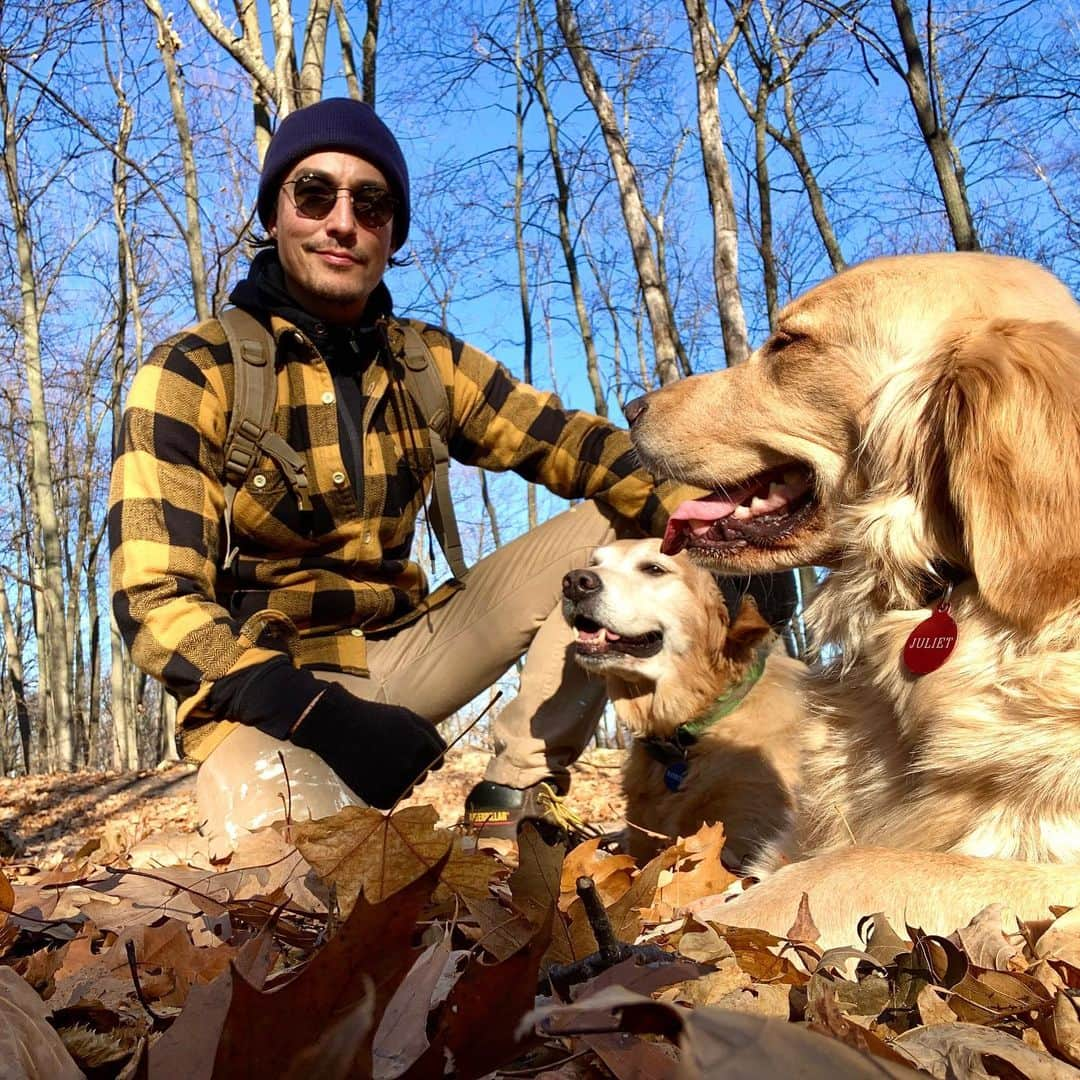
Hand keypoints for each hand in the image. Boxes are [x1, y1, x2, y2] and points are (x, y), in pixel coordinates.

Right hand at [289, 683, 445, 808]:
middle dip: (411, 765)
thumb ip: (431, 734)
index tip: (407, 747)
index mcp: (420, 743)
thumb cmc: (374, 719)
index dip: (425, 753)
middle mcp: (410, 764)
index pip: (438, 759)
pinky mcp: (378, 797)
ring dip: (398, 779)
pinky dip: (385, 790)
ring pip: (408, 789)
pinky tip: (371, 774)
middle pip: (422, 775)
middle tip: (386, 751)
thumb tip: (443, 756)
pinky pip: (392, 799)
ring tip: (377, 761)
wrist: (336, 727)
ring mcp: (393, 782)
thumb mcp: (406, 716)